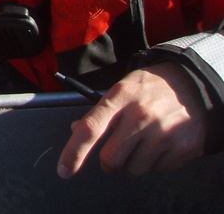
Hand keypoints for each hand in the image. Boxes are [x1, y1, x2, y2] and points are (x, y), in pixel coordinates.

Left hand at [57, 62, 208, 177]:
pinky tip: (163, 142)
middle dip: (110, 162)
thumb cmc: (148, 89)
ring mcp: (163, 132)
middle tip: (117, 152)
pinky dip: (157, 161)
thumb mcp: (121, 90)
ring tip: (146, 139)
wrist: (192, 85)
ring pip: (135, 168)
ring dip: (136, 161)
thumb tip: (76, 131)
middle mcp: (141, 114)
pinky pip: (158, 170)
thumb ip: (99, 113)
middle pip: (111, 159)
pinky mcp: (183, 147)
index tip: (64, 170)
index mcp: (120, 97)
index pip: (90, 128)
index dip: (74, 152)